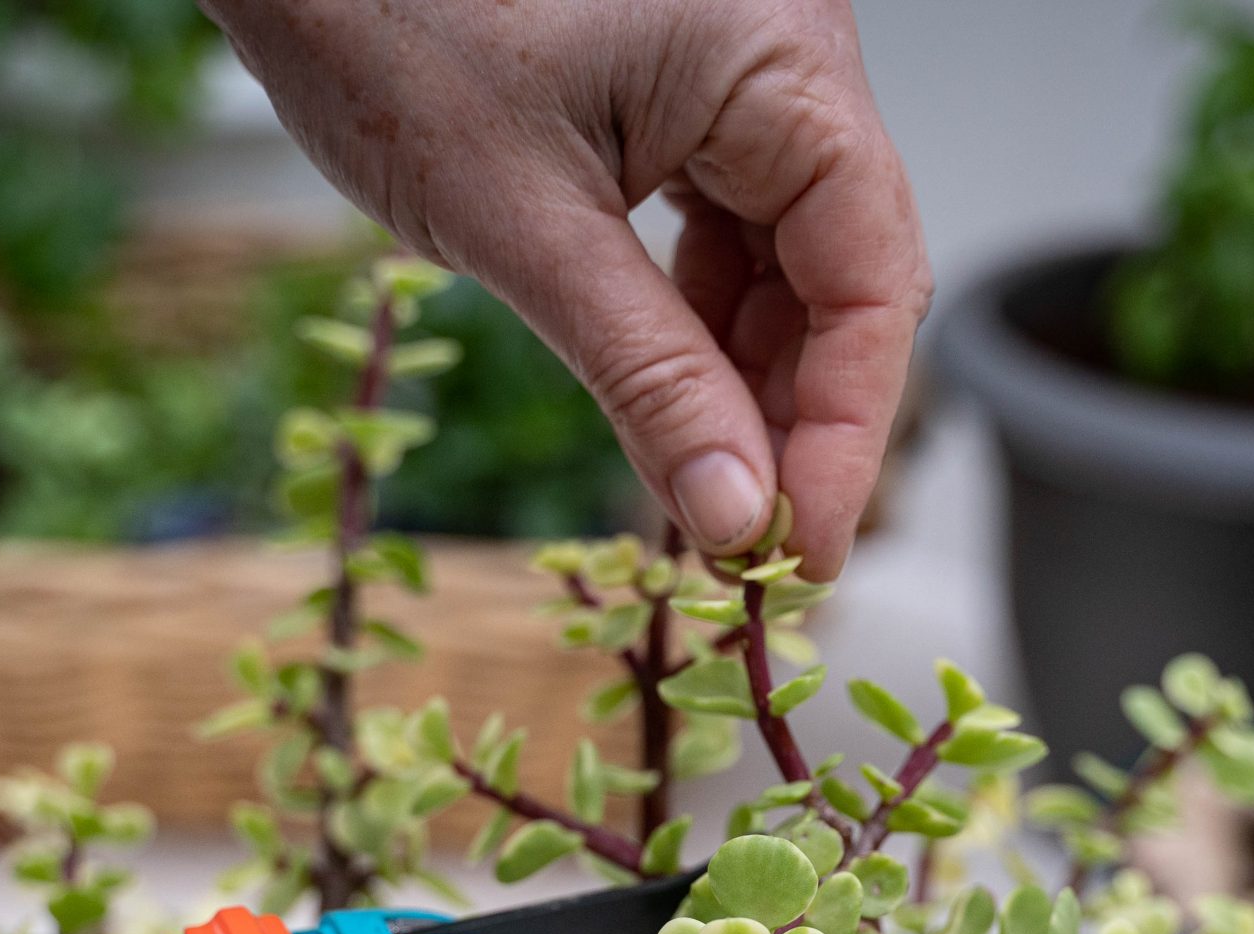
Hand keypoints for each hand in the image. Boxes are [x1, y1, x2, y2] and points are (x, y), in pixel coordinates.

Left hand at [208, 0, 927, 578]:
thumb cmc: (381, 18)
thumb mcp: (520, 225)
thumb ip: (645, 375)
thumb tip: (737, 514)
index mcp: (783, 62)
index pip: (873, 282)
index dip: (845, 436)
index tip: (800, 559)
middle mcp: (787, 57)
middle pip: (842, 277)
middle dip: (793, 422)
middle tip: (745, 554)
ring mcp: (738, 70)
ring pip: (785, 264)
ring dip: (744, 386)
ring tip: (701, 502)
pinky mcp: (679, 89)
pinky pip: (723, 226)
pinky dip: (695, 325)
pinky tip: (668, 411)